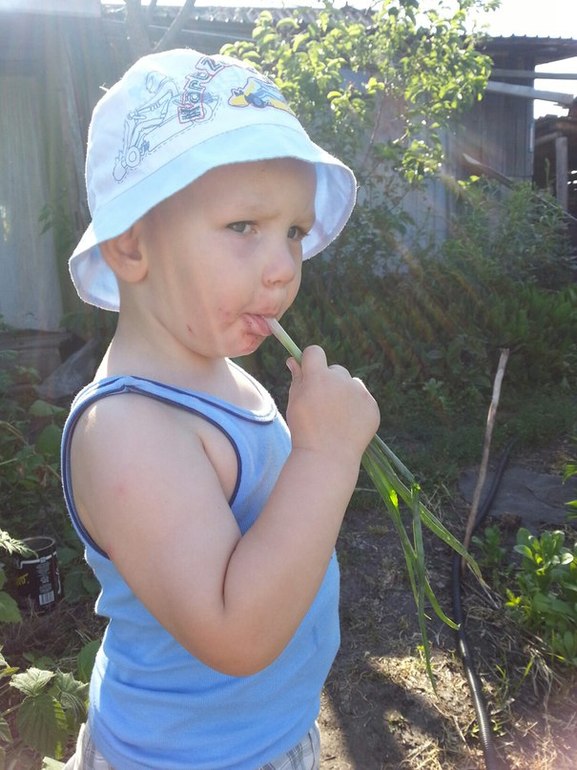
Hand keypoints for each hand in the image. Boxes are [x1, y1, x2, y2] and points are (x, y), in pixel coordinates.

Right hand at [285, 345, 379, 465]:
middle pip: (335, 369)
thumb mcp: (294, 402)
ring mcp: (359, 393)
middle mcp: (341, 380)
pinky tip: (348, 424)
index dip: (310, 361)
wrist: (326, 457)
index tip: (309, 373)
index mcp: (318, 377)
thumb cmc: (304, 430)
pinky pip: (363, 398)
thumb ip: (297, 377)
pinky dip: (357, 407)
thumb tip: (294, 360)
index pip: (315, 352)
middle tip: (322, 405)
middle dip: (328, 381)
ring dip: (344, 393)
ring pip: (351, 383)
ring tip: (336, 417)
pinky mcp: (372, 406)